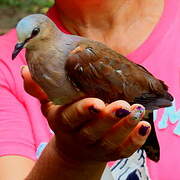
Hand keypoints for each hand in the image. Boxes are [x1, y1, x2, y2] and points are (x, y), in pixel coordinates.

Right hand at [21, 66, 150, 162]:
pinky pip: (123, 150)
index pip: (71, 118)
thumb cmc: (65, 118)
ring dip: (125, 128)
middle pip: (93, 131)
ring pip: (110, 141)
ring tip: (138, 110)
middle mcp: (79, 136)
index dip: (83, 111)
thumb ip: (40, 89)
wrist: (76, 143)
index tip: (96, 103)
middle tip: (124, 105)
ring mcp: (97, 146)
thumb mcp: (51, 104)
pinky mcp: (111, 152)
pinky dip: (135, 140)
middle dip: (108, 119)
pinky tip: (144, 125)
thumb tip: (26, 70)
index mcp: (63, 122)